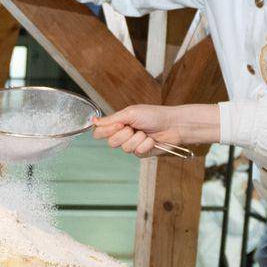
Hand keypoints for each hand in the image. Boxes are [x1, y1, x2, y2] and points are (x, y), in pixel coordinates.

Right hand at [89, 104, 217, 155]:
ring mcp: (132, 145)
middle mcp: (123, 135)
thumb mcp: (130, 113)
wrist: (172, 124)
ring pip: (125, 148)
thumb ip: (110, 119)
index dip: (106, 131)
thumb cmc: (153, 115)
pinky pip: (137, 152)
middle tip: (134, 127)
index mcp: (118, 124)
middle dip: (124, 134)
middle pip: (111, 142)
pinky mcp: (142, 153)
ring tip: (145, 132)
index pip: (100, 132)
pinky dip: (146, 144)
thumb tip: (93, 121)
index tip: (118, 124)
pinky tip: (152, 140)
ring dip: (137, 138)